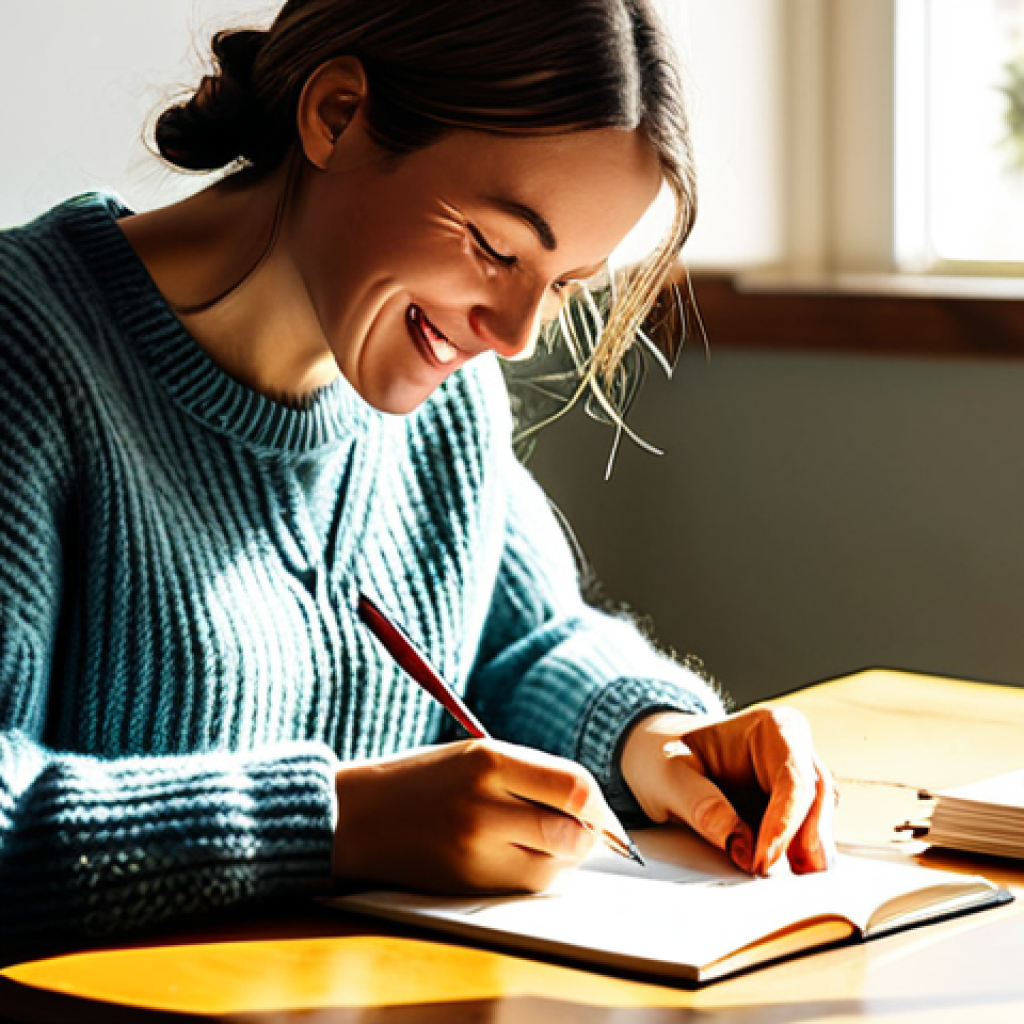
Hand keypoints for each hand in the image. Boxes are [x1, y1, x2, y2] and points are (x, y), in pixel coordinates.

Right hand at [332, 739, 609, 893]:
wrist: (356, 816)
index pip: (575, 787)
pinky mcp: (467, 885)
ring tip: (540, 837)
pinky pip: (525, 886)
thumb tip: (593, 806)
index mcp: (488, 761)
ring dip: (563, 856)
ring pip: (555, 867)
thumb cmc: (424, 778)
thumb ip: (533, 774)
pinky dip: (536, 873)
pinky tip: (516, 853)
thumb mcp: (476, 754)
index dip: (599, 803)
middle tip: (581, 827)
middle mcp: (484, 808)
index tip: (599, 808)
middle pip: (573, 833)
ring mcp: (474, 852)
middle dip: (588, 834)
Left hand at [620, 707, 835, 875]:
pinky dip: (796, 861)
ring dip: (807, 857)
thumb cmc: (664, 755)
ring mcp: (796, 783)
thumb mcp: (669, 775)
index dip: (784, 822)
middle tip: (780, 880)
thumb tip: (739, 844)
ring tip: (784, 887)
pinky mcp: (791, 813)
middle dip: (806, 843)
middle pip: (817, 801)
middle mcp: (794, 753)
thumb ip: (702, 806)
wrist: (658, 757)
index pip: (793, 778)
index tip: (763, 859)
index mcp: (772, 727)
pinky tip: (783, 880)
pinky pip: (805, 839)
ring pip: (818, 823)